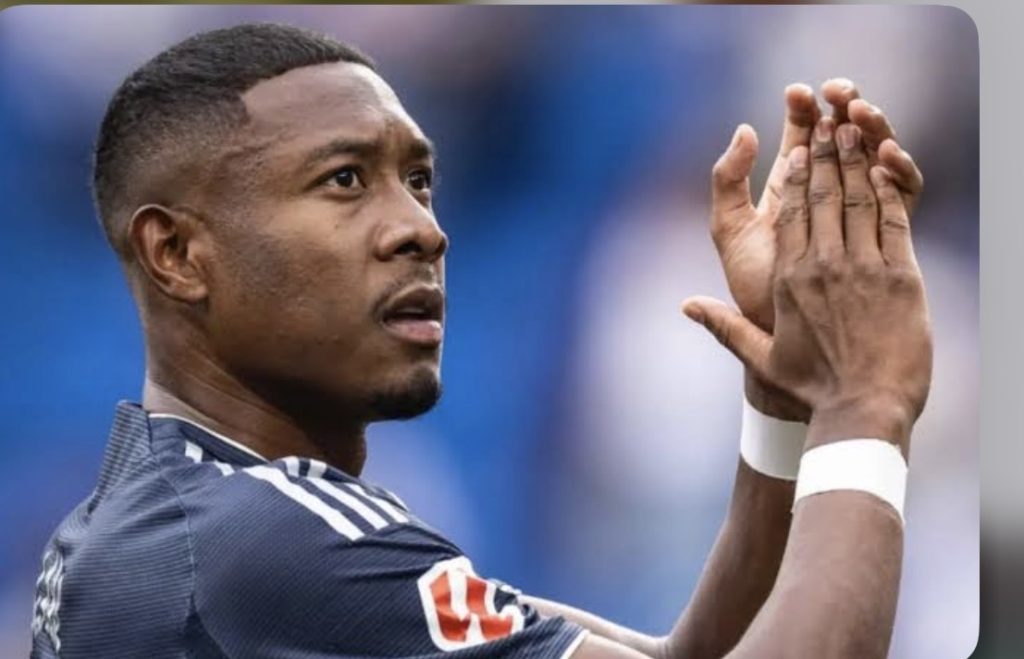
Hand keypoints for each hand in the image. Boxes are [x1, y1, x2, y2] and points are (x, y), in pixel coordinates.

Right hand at [686, 119, 931, 453]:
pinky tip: (887, 166)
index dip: (798, 177)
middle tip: (826, 124)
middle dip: (825, 156)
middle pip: (825, 197)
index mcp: (790, 280)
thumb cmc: (812, 388)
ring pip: (860, 201)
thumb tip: (685, 305)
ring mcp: (866, 269)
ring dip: (856, 162)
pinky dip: (890, 190)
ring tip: (853, 131)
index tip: (798, 148)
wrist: (865, 410)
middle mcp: (825, 266)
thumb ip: (723, 326)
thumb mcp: (762, 357)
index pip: (792, 214)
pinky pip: (894, 222)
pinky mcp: (902, 278)